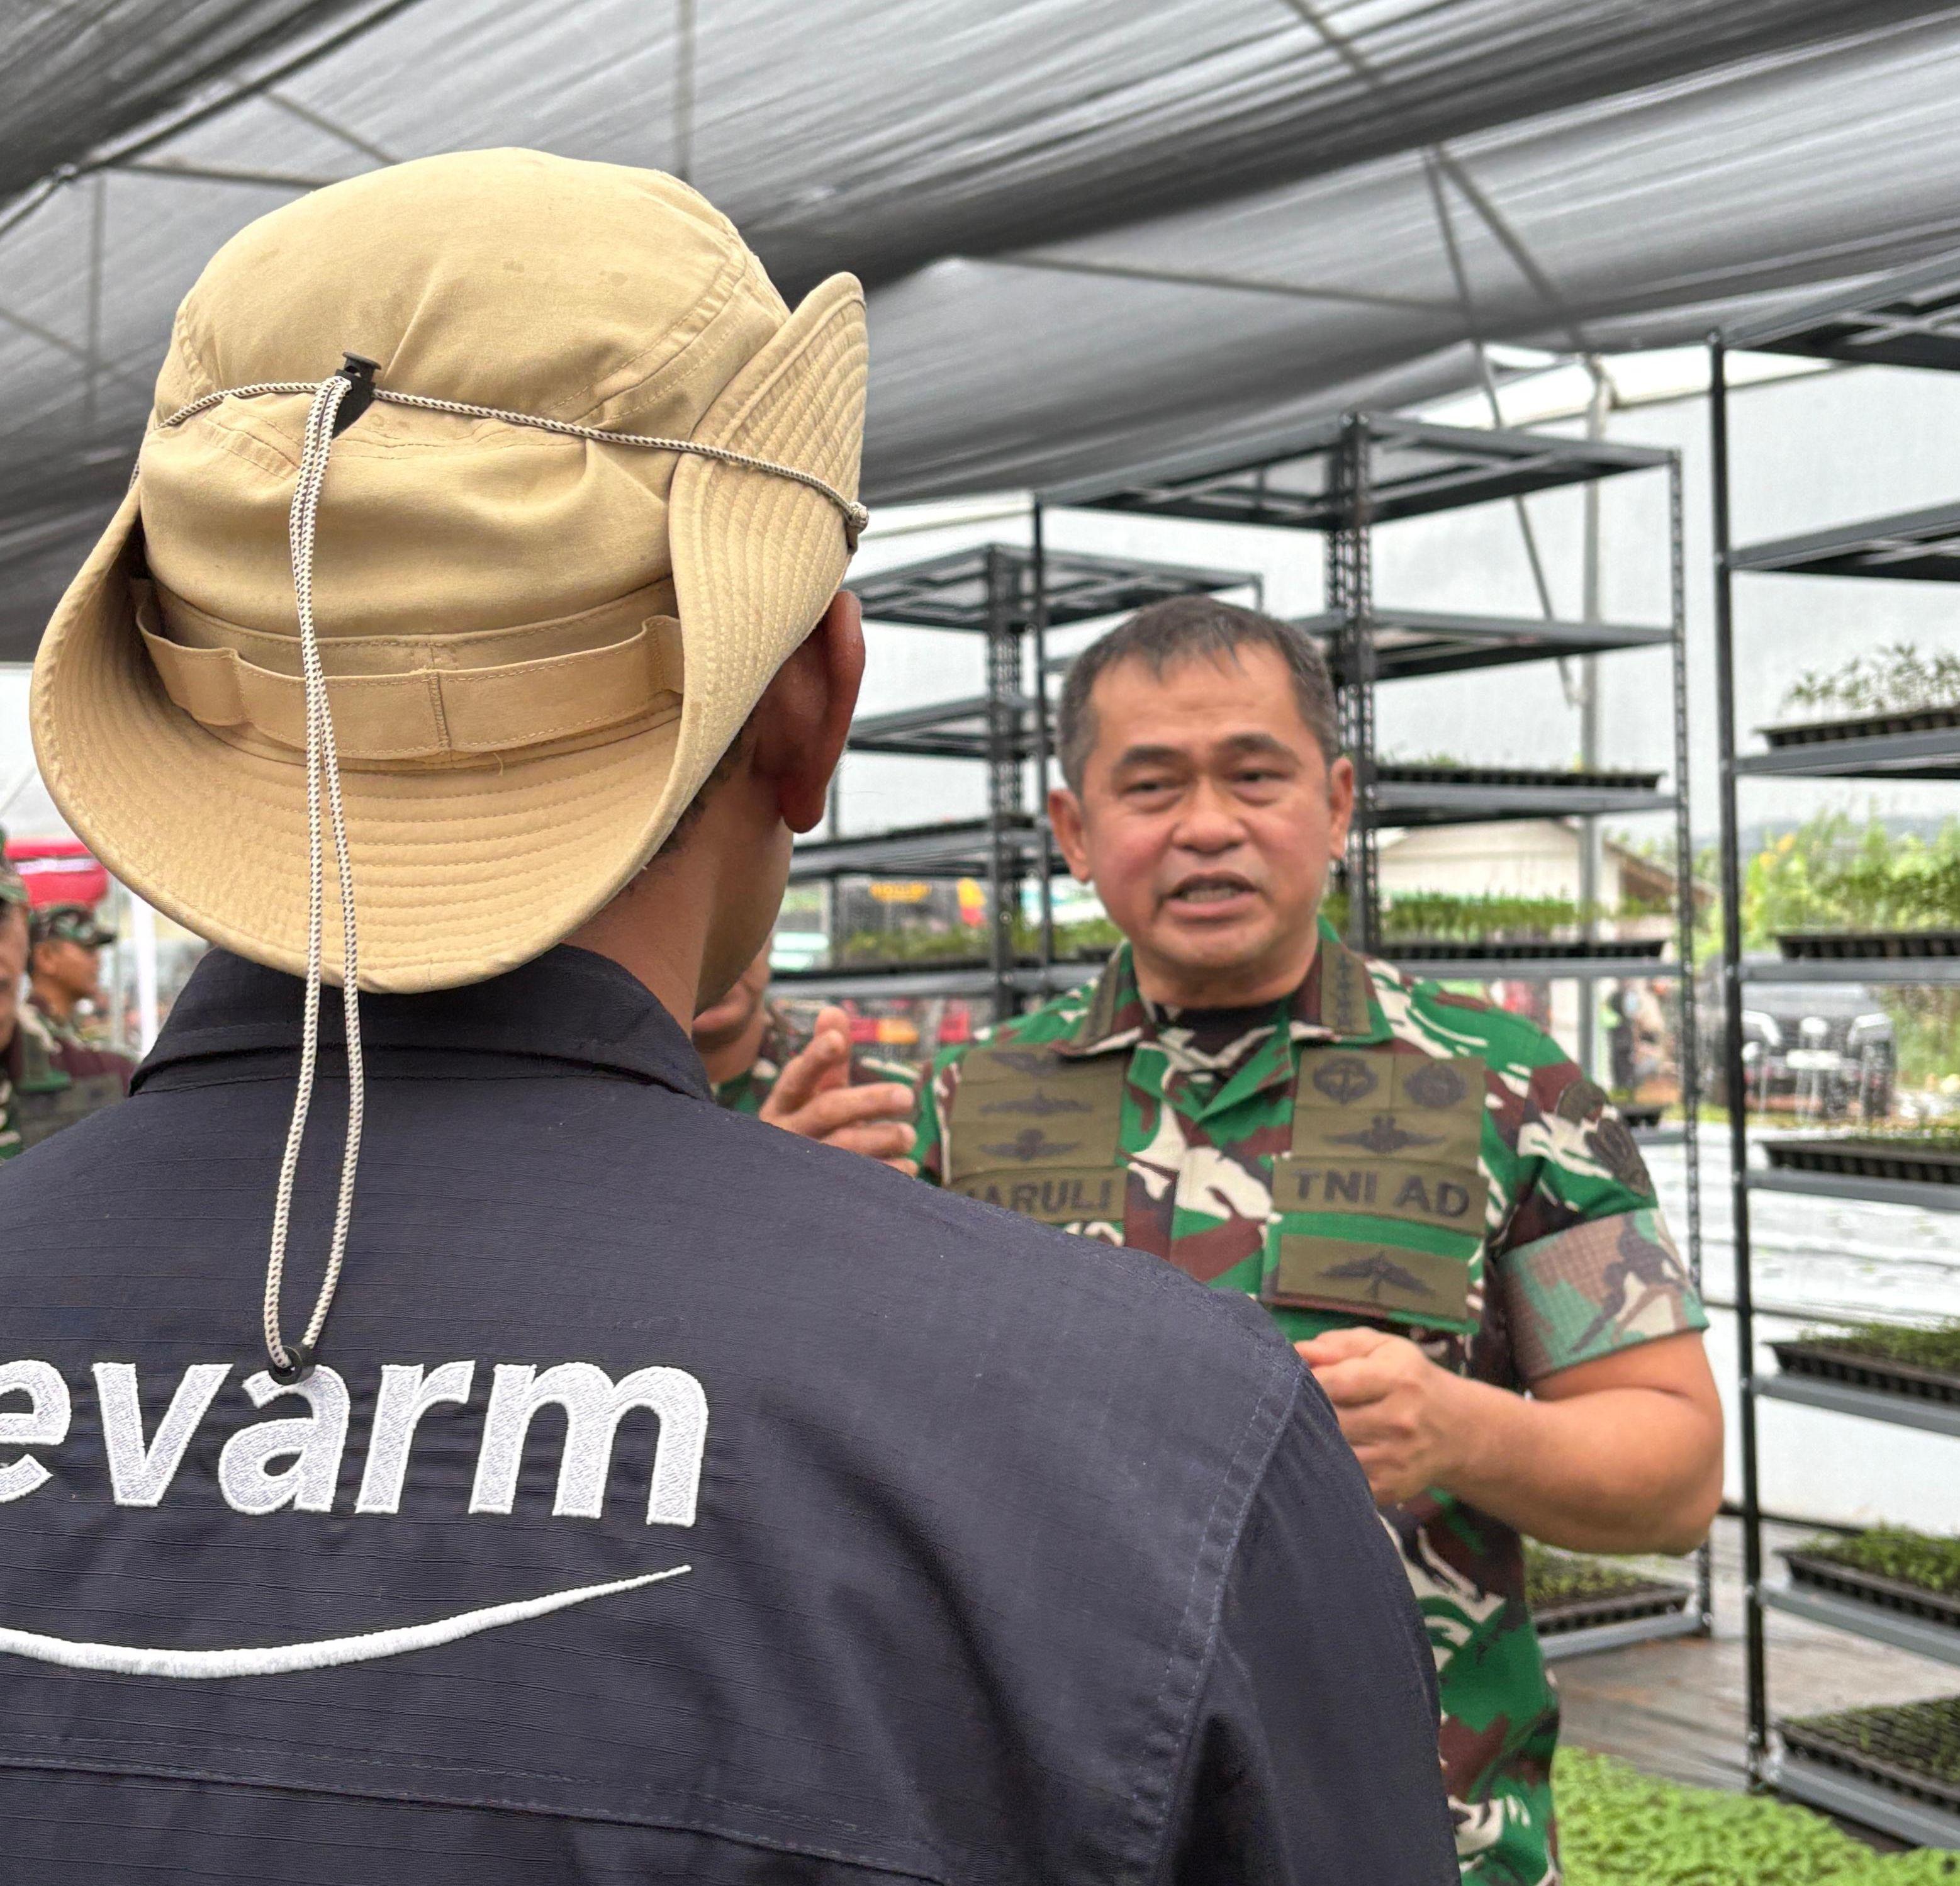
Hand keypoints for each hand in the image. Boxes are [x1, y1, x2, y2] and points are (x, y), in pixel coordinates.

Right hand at [760, 1006, 917, 1172]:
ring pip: (841, 1148)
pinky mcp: (819, 1194)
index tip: (839, 1041)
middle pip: (827, 1111)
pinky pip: (856, 1182)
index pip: (799, 1076)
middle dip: (868, 1101)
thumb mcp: (816, 1093)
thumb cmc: (808, 1125)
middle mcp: (787, 1132)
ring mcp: (802, 1165)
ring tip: (909, 1135)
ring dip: (880, 1138)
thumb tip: (833, 1009)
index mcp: (785, 1103)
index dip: (817, 1057)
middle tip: (907, 1095)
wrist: (785, 1188)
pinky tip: (908, 1167)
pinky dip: (885, 1173)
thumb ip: (828, 1058)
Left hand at [1295, 1326, 1470, 1507]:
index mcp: (1398, 1379)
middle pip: (1329, 1419)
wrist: (1456, 1430)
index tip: (1287, 1377)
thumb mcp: (1384, 1348)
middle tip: (1281, 1405)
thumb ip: (1339, 1345)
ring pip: (1331, 1452)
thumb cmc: (1409, 1379)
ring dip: (1308, 1441)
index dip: (1303, 1380)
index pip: (1335, 1382)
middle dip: (1301, 1411)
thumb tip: (1299, 1351)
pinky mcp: (1389, 1489)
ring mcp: (1395, 1460)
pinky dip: (1324, 1467)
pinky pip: (1342, 1479)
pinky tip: (1319, 1453)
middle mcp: (1399, 1421)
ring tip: (1297, 1428)